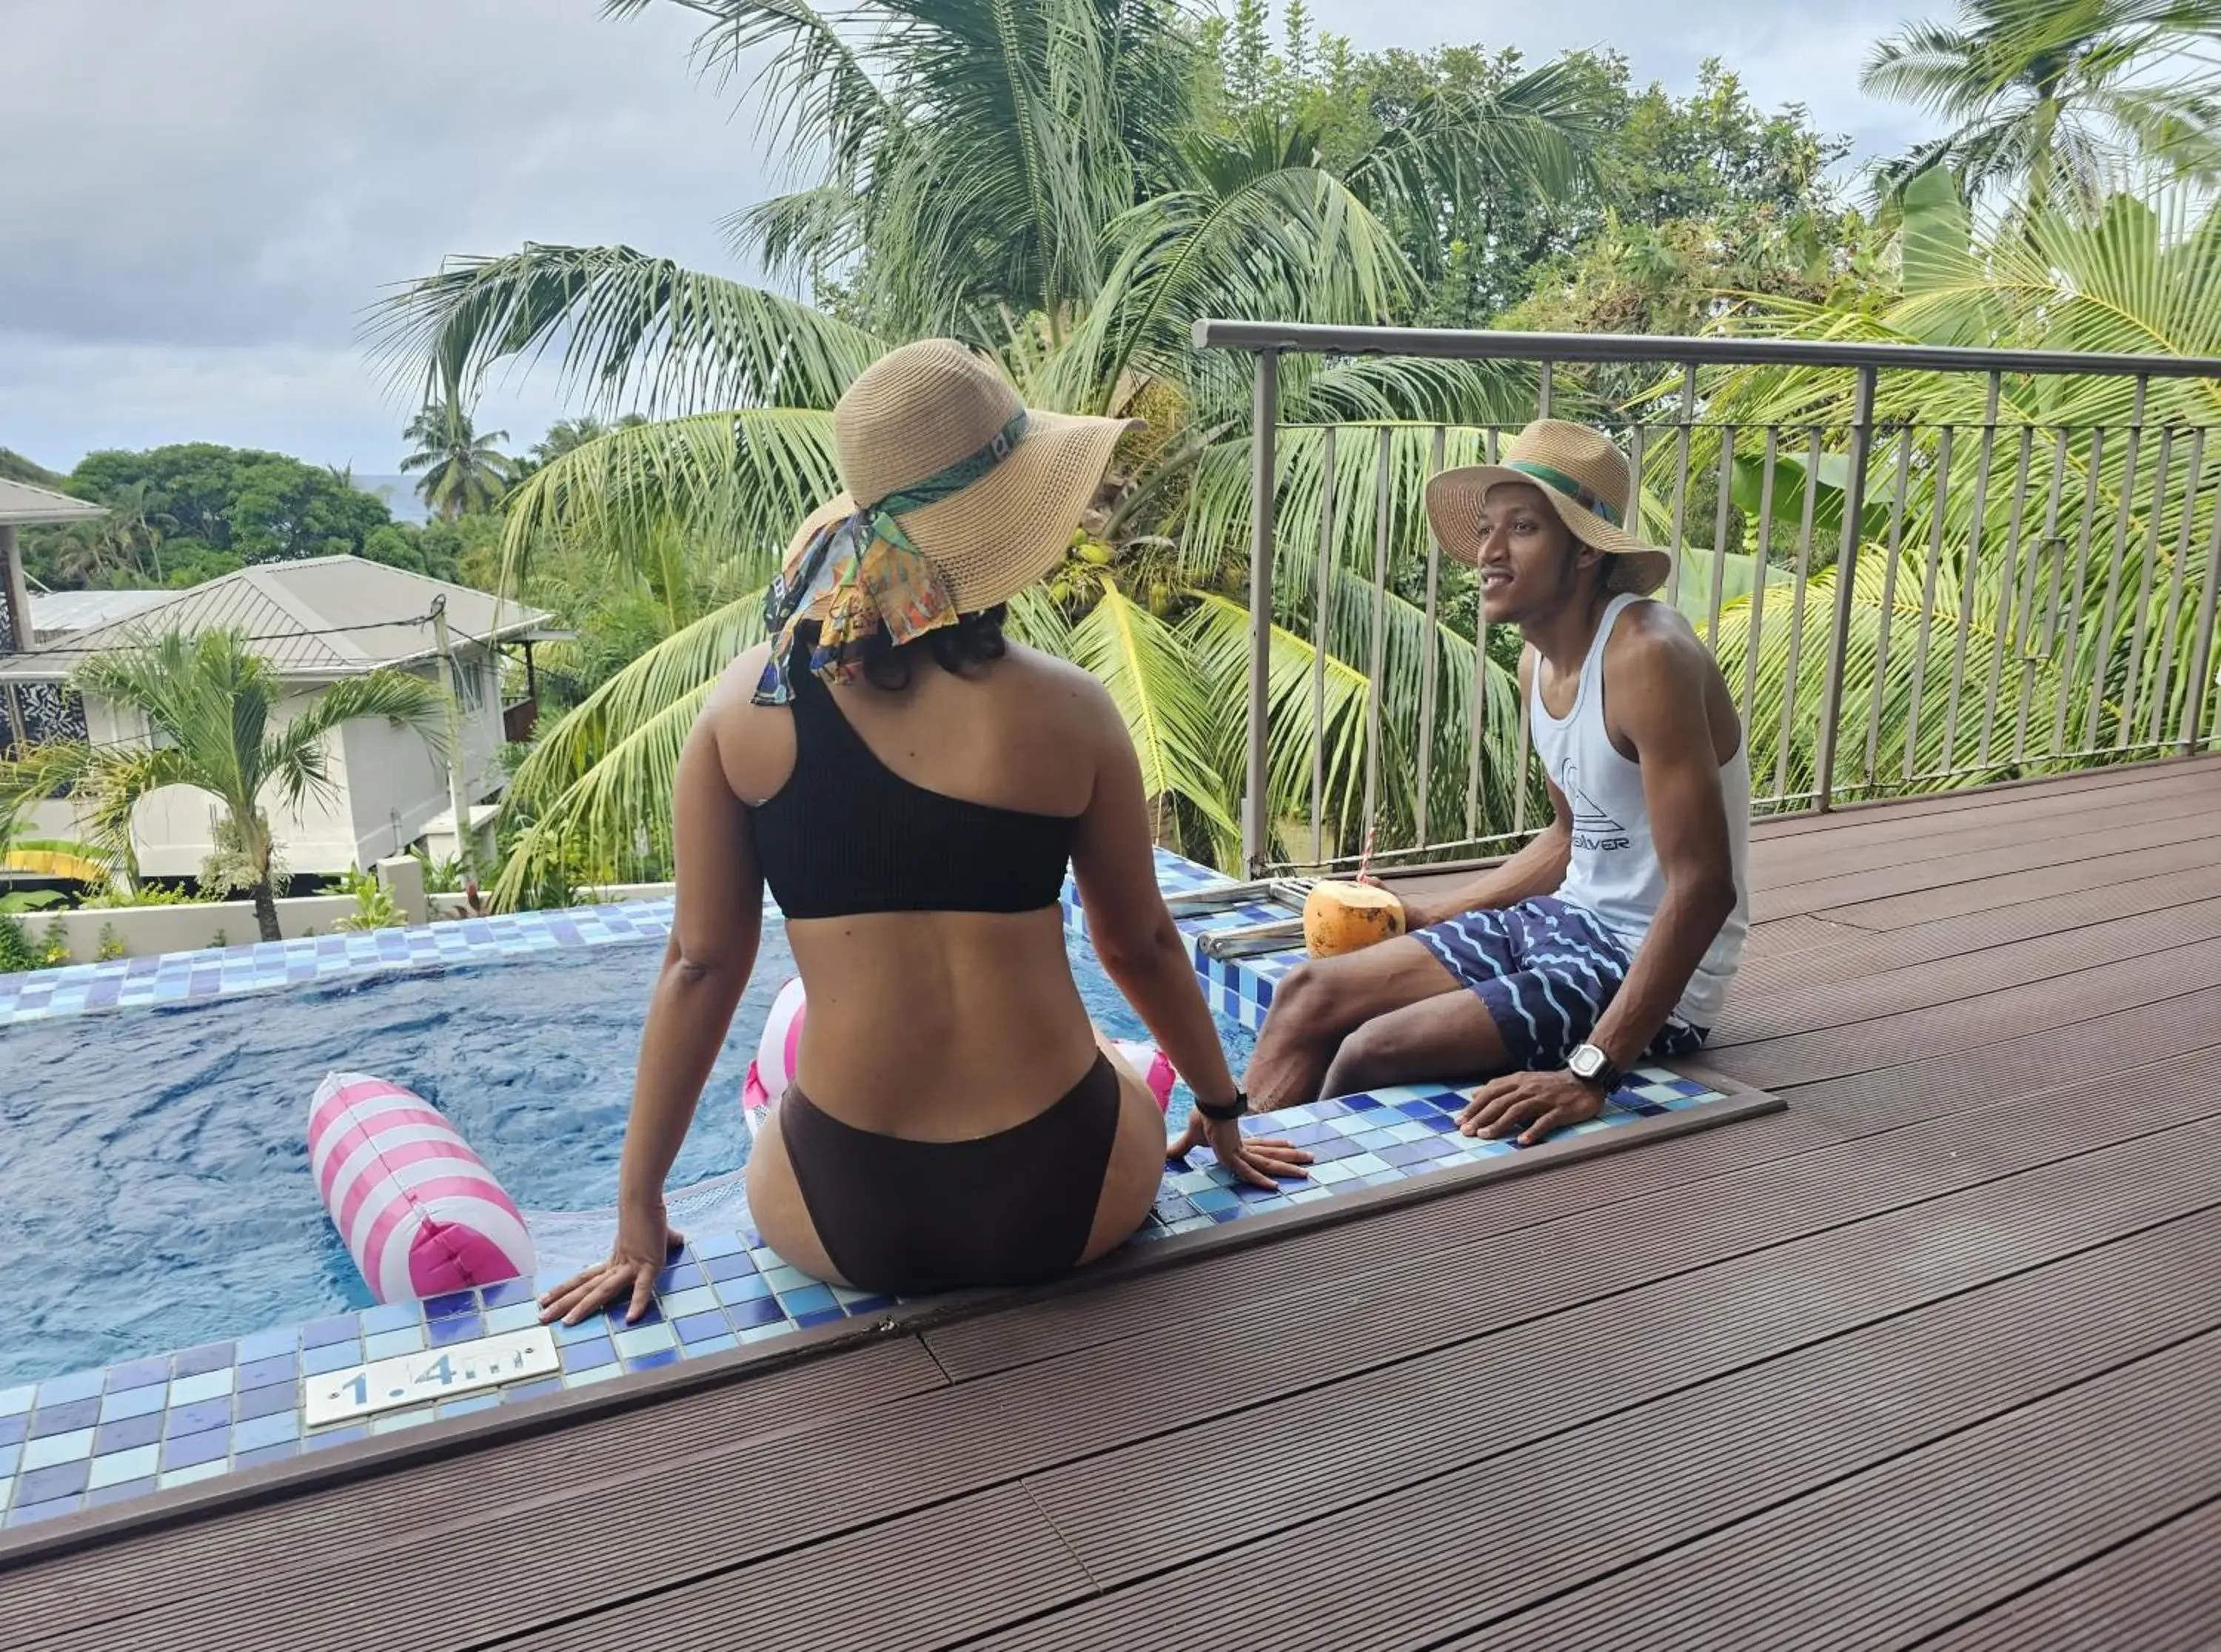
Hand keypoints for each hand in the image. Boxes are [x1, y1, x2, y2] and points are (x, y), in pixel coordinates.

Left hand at [539, 1200, 684, 1325]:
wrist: (645, 1199)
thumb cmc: (649, 1216)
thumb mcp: (656, 1236)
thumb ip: (667, 1240)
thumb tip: (679, 1239)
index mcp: (613, 1263)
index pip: (583, 1280)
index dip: (563, 1291)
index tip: (543, 1300)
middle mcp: (616, 1267)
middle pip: (585, 1289)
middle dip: (562, 1304)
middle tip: (540, 1318)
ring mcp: (630, 1267)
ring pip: (603, 1291)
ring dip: (584, 1307)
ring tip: (567, 1322)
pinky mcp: (649, 1266)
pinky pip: (642, 1288)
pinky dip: (637, 1302)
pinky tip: (630, 1318)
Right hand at [1169, 1106, 1313, 1189]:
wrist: (1207, 1101)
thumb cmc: (1201, 1114)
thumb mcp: (1191, 1137)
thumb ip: (1182, 1148)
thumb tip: (1166, 1154)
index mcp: (1236, 1141)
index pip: (1260, 1147)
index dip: (1276, 1147)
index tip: (1291, 1146)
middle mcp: (1243, 1146)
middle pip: (1271, 1155)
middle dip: (1292, 1159)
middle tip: (1311, 1161)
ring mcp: (1239, 1150)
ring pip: (1268, 1163)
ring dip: (1288, 1167)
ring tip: (1308, 1170)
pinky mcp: (1231, 1154)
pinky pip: (1248, 1171)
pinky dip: (1260, 1179)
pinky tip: (1274, 1186)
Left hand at [1457, 1069, 1603, 1145]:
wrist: (1586, 1080)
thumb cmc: (1552, 1084)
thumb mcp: (1524, 1081)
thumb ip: (1500, 1088)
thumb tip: (1474, 1094)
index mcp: (1519, 1081)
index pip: (1491, 1092)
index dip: (1474, 1106)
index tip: (1459, 1120)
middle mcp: (1529, 1088)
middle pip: (1500, 1102)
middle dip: (1481, 1117)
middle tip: (1466, 1131)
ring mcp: (1545, 1099)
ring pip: (1517, 1111)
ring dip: (1499, 1124)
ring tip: (1485, 1136)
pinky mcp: (1561, 1110)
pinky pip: (1545, 1121)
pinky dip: (1533, 1131)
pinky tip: (1522, 1141)